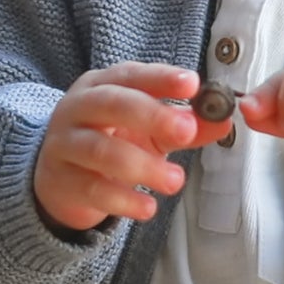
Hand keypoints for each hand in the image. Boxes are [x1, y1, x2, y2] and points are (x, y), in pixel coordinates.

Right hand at [34, 64, 230, 231]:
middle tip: (186, 131)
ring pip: (100, 150)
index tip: (192, 85)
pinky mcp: (61, 181)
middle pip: (111, 104)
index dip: (160, 78)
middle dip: (152, 116)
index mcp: (101, 86)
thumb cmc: (109, 143)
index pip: (130, 75)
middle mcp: (77, 109)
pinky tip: (148, 208)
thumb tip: (223, 121)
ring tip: (174, 181)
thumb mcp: (148, 130)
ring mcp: (64, 145)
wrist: (60, 179)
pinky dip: (123, 200)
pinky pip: (92, 189)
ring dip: (142, 166)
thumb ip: (183, 125)